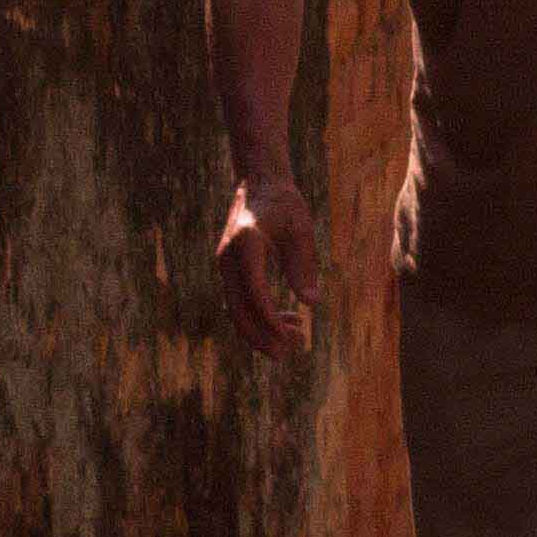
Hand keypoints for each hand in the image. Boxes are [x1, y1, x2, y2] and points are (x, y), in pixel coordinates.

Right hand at [219, 177, 317, 354]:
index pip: (255, 293)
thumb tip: (310, 304)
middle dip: (262, 335)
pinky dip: (259, 314)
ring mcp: (225, 265)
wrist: (259, 182)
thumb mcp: (301, 230)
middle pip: (238, 309)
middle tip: (289, 353)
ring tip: (294, 341)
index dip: (271, 319)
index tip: (292, 335)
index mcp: (245, 246)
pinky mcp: (230, 269)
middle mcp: (228, 259)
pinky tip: (287, 319)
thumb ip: (303, 265)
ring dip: (261, 329)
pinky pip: (240, 300)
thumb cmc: (285, 204)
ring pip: (237, 309)